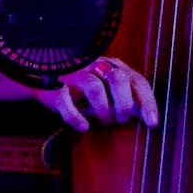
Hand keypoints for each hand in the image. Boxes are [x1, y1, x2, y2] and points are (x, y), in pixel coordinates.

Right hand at [36, 57, 159, 132]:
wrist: (40, 78)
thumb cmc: (80, 88)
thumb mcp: (105, 89)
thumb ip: (124, 97)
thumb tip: (144, 114)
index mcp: (111, 66)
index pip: (136, 80)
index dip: (146, 102)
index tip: (152, 123)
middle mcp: (94, 66)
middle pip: (118, 79)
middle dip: (124, 104)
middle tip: (120, 119)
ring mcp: (73, 75)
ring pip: (94, 87)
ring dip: (103, 109)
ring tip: (103, 120)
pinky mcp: (53, 87)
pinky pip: (65, 100)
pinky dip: (76, 117)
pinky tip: (83, 126)